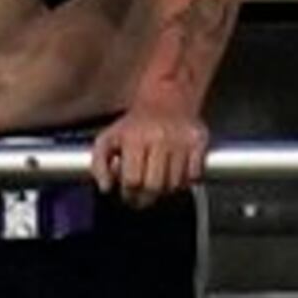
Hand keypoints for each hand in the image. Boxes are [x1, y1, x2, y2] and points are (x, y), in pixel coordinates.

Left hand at [91, 103, 209, 205]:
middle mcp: (160, 139)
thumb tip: (105, 188)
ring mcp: (182, 141)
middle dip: (146, 198)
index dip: (128, 194)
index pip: (132, 180)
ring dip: (165, 191)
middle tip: (142, 199)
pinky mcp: (200, 141)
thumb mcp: (107, 139)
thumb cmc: (134, 125)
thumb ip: (98, 165)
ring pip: (174, 184)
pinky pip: (194, 175)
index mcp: (135, 139)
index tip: (128, 195)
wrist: (167, 98)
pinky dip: (185, 182)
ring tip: (157, 186)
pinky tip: (175, 177)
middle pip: (154, 185)